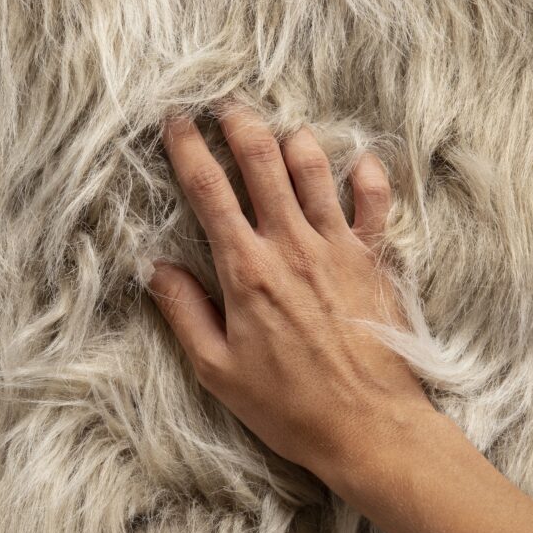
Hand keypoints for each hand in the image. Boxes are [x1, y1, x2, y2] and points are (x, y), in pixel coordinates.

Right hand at [147, 103, 434, 479]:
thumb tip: (156, 267)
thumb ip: (184, 312)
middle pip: (263, 162)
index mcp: (247, 271)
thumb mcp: (217, 371)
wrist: (368, 426)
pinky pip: (376, 203)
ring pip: (315, 170)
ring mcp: (338, 249)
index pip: (209, 191)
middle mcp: (292, 246)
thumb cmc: (289, 406)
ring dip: (294, 141)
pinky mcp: (375, 261)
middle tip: (226, 106)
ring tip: (280, 130)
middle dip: (240, 124)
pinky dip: (368, 176)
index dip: (188, 148)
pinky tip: (359, 162)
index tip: (176, 120)